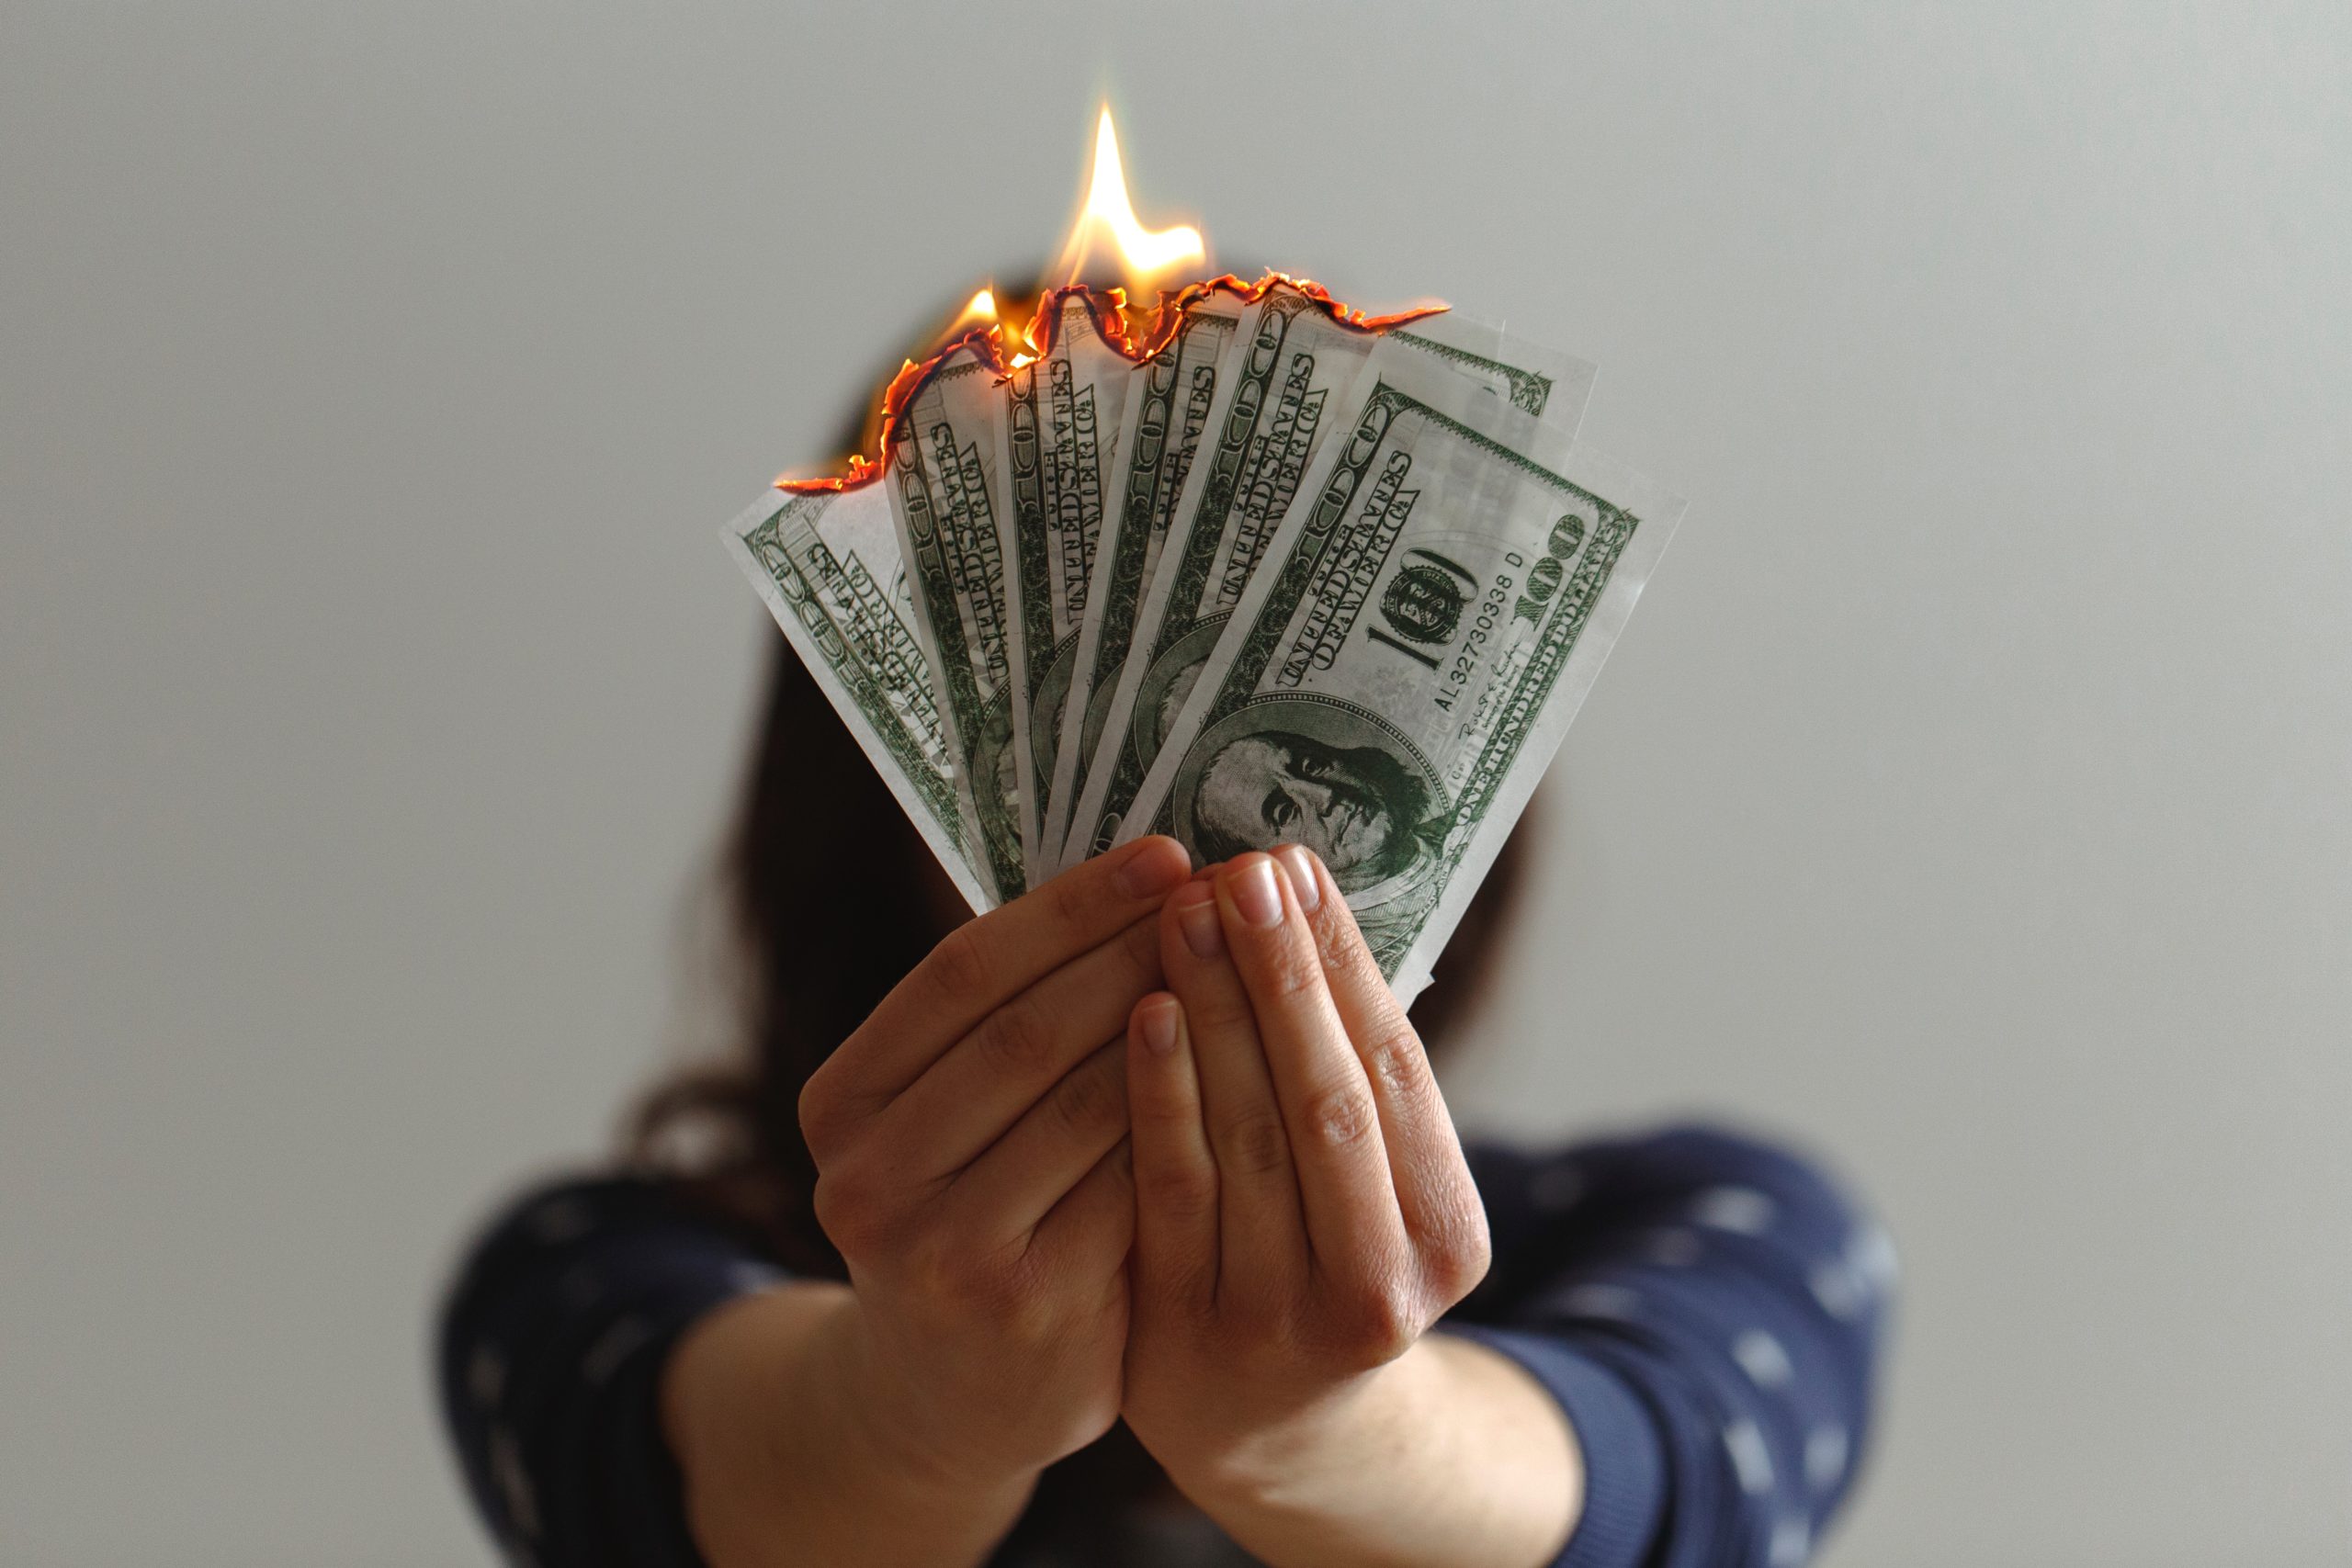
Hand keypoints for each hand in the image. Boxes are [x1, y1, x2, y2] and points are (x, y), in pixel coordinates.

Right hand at [795, 834, 1193, 1489]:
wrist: (948, 1397)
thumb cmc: (974, 1214)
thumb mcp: (944, 1120)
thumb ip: (1007, 1022)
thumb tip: (1138, 876)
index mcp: (842, 1102)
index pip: (962, 973)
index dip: (1070, 905)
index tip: (1166, 853)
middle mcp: (868, 1176)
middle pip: (1024, 1032)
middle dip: (1137, 952)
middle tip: (1233, 896)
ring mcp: (939, 1248)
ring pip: (1085, 1104)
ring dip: (1181, 1026)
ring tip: (1255, 966)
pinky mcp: (1023, 1304)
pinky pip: (1128, 1185)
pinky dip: (1188, 1119)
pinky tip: (1252, 1069)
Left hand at [1118, 846, 1492, 1498]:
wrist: (1272, 1427)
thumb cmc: (1321, 1259)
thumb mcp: (1374, 1188)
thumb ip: (1346, 1072)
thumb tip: (1299, 896)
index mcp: (1445, 1234)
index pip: (1394, 1069)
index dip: (1343, 963)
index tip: (1297, 868)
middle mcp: (1377, 1283)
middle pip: (1327, 1098)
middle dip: (1283, 973)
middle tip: (1242, 870)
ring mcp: (1278, 1316)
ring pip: (1248, 1136)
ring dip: (1215, 1011)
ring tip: (1185, 910)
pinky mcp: (1185, 1332)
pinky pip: (1168, 1191)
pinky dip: (1157, 1095)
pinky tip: (1141, 1010)